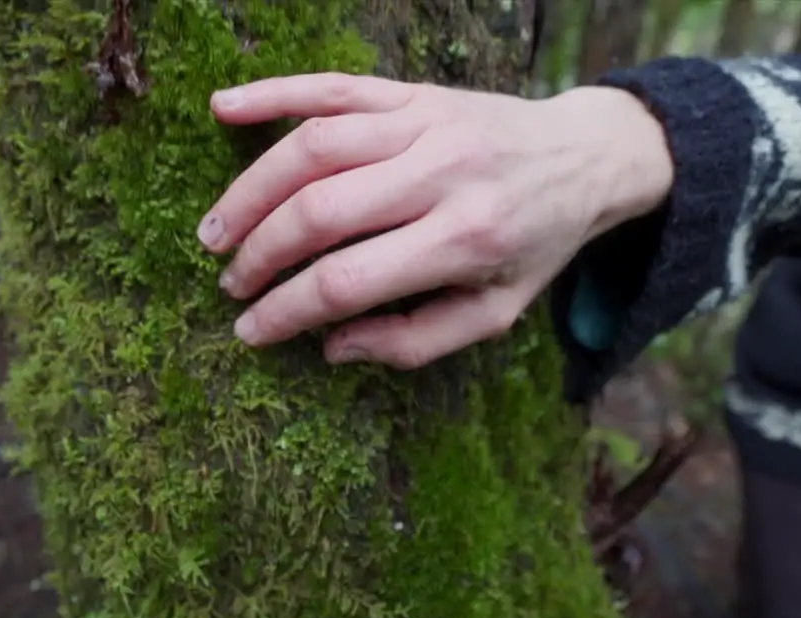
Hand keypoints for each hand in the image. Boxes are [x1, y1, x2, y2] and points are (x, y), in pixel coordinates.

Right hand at [198, 72, 671, 368]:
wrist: (585, 157)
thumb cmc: (532, 245)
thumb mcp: (495, 312)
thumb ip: (416, 341)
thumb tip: (332, 348)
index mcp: (464, 240)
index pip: (349, 279)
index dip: (287, 310)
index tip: (250, 331)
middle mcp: (441, 174)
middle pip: (321, 211)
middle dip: (260, 254)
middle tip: (230, 282)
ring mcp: (424, 123)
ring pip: (314, 147)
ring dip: (251, 190)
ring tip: (214, 231)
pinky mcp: (412, 91)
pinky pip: (333, 87)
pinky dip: (274, 94)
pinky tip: (224, 108)